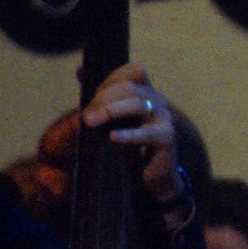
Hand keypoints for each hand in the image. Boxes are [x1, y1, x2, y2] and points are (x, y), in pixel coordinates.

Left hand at [80, 63, 184, 213]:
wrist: (151, 177)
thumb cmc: (130, 145)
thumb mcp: (113, 118)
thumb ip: (100, 96)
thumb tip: (80, 71)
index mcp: (145, 93)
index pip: (133, 71)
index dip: (112, 77)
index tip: (92, 92)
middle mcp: (157, 101)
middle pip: (130, 87)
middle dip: (103, 98)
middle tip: (86, 116)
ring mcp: (164, 118)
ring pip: (138, 104)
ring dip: (110, 110)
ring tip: (90, 122)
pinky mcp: (166, 138)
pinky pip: (147, 133)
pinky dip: (128, 135)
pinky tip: (112, 137)